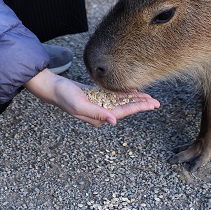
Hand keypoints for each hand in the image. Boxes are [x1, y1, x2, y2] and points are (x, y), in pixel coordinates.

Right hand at [23, 69, 159, 126]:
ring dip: (135, 100)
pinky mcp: (97, 97)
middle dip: (141, 105)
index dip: (138, 107)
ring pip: (122, 102)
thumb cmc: (64, 96)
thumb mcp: (80, 105)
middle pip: (125, 108)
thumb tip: (114, 121)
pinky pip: (114, 96)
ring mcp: (99, 105)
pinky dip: (124, 94)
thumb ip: (97, 113)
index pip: (123, 112)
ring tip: (149, 98)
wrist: (53, 88)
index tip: (151, 105)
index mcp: (99, 117)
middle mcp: (101, 112)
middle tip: (157, 102)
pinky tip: (133, 91)